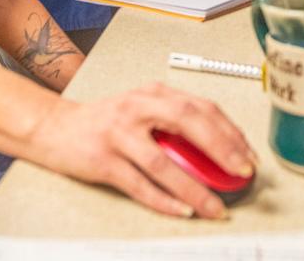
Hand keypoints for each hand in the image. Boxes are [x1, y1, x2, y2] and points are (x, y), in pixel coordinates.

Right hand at [34, 82, 255, 218]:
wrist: (55, 127)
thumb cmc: (106, 121)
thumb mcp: (143, 109)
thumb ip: (176, 121)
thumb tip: (222, 150)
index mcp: (154, 94)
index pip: (202, 107)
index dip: (230, 131)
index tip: (249, 155)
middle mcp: (138, 108)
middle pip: (188, 123)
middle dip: (221, 149)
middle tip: (242, 172)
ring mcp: (118, 134)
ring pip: (163, 162)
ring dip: (194, 188)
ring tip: (215, 206)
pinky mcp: (102, 160)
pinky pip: (138, 184)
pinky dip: (163, 200)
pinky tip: (182, 210)